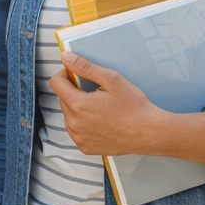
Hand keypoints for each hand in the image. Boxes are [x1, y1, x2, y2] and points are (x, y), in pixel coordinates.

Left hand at [49, 52, 164, 156]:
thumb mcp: (111, 79)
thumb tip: (66, 57)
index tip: (78, 75)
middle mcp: (74, 124)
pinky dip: (83, 124)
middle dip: (74, 91)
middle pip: (62, 99)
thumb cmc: (133, 105)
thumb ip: (85, 67)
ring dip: (78, 108)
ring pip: (68, 115)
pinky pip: (76, 130)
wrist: (149, 132)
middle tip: (97, 92)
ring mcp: (79, 138)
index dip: (65, 74)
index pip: (55, 83)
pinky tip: (101, 121)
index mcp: (78, 105)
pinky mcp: (85, 147)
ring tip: (100, 108)